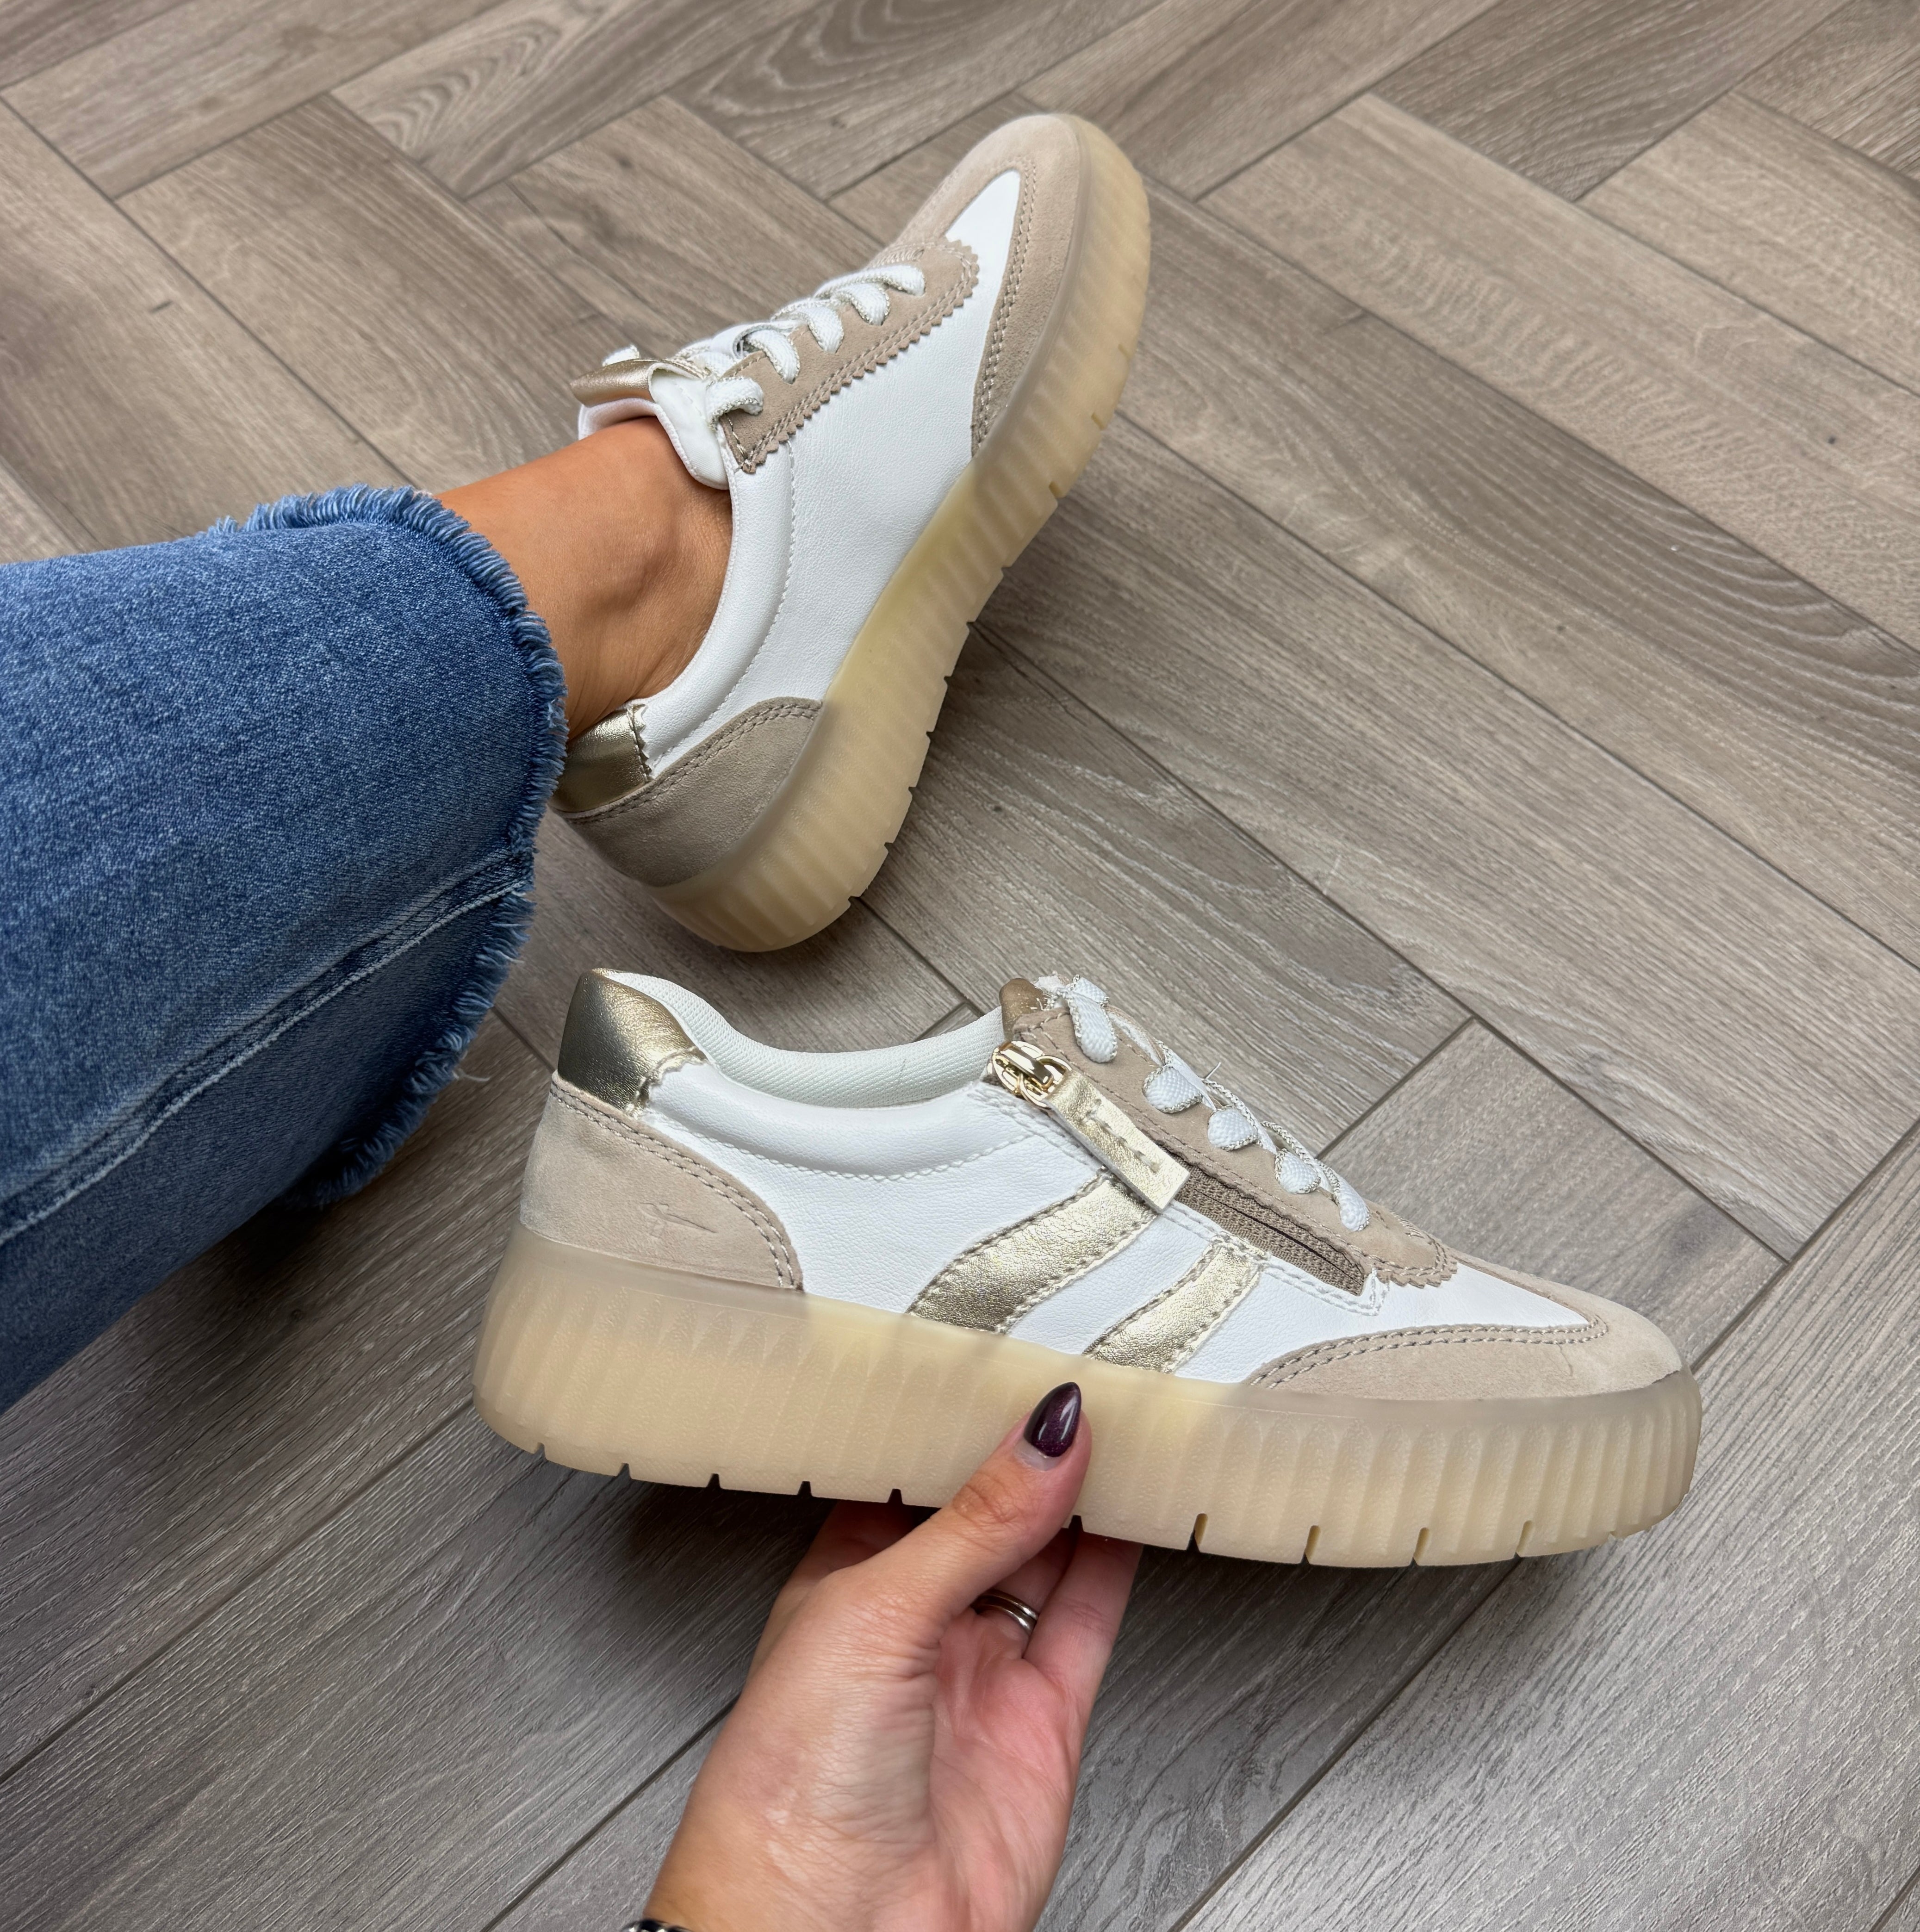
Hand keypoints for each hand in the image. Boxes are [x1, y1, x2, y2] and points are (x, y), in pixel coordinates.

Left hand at [645, 1382, 1140, 1931]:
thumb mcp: (877, 1610)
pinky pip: (1089, 1621)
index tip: (1006, 1357)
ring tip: (1123, 1418)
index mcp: (845, 1581)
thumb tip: (1044, 1433)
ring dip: (1084, 1494)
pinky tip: (1142, 1507)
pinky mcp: (1041, 1722)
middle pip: (989, 1511)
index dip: (958, 1418)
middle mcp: (914, 1623)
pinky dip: (1122, 1563)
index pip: (910, 1474)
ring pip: (1047, 1557)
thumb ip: (975, 1520)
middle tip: (1079, 1375)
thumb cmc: (789, 1787)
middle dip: (1029, 1450)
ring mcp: (980, 1672)